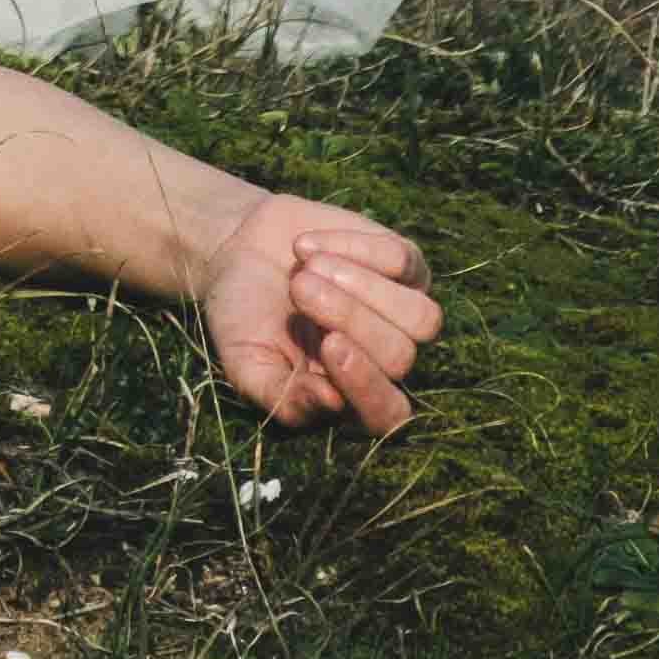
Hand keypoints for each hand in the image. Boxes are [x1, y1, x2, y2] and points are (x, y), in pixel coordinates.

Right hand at [192, 188, 438, 433]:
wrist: (237, 248)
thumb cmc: (242, 315)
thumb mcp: (245, 362)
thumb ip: (282, 396)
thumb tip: (332, 404)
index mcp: (349, 393)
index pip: (387, 414)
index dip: (368, 386)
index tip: (329, 345)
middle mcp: (385, 358)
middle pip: (401, 357)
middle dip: (349, 318)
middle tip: (298, 288)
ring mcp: (402, 311)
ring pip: (421, 317)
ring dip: (363, 287)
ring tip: (307, 265)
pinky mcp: (404, 264)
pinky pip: (404, 262)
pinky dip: (356, 248)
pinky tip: (310, 244)